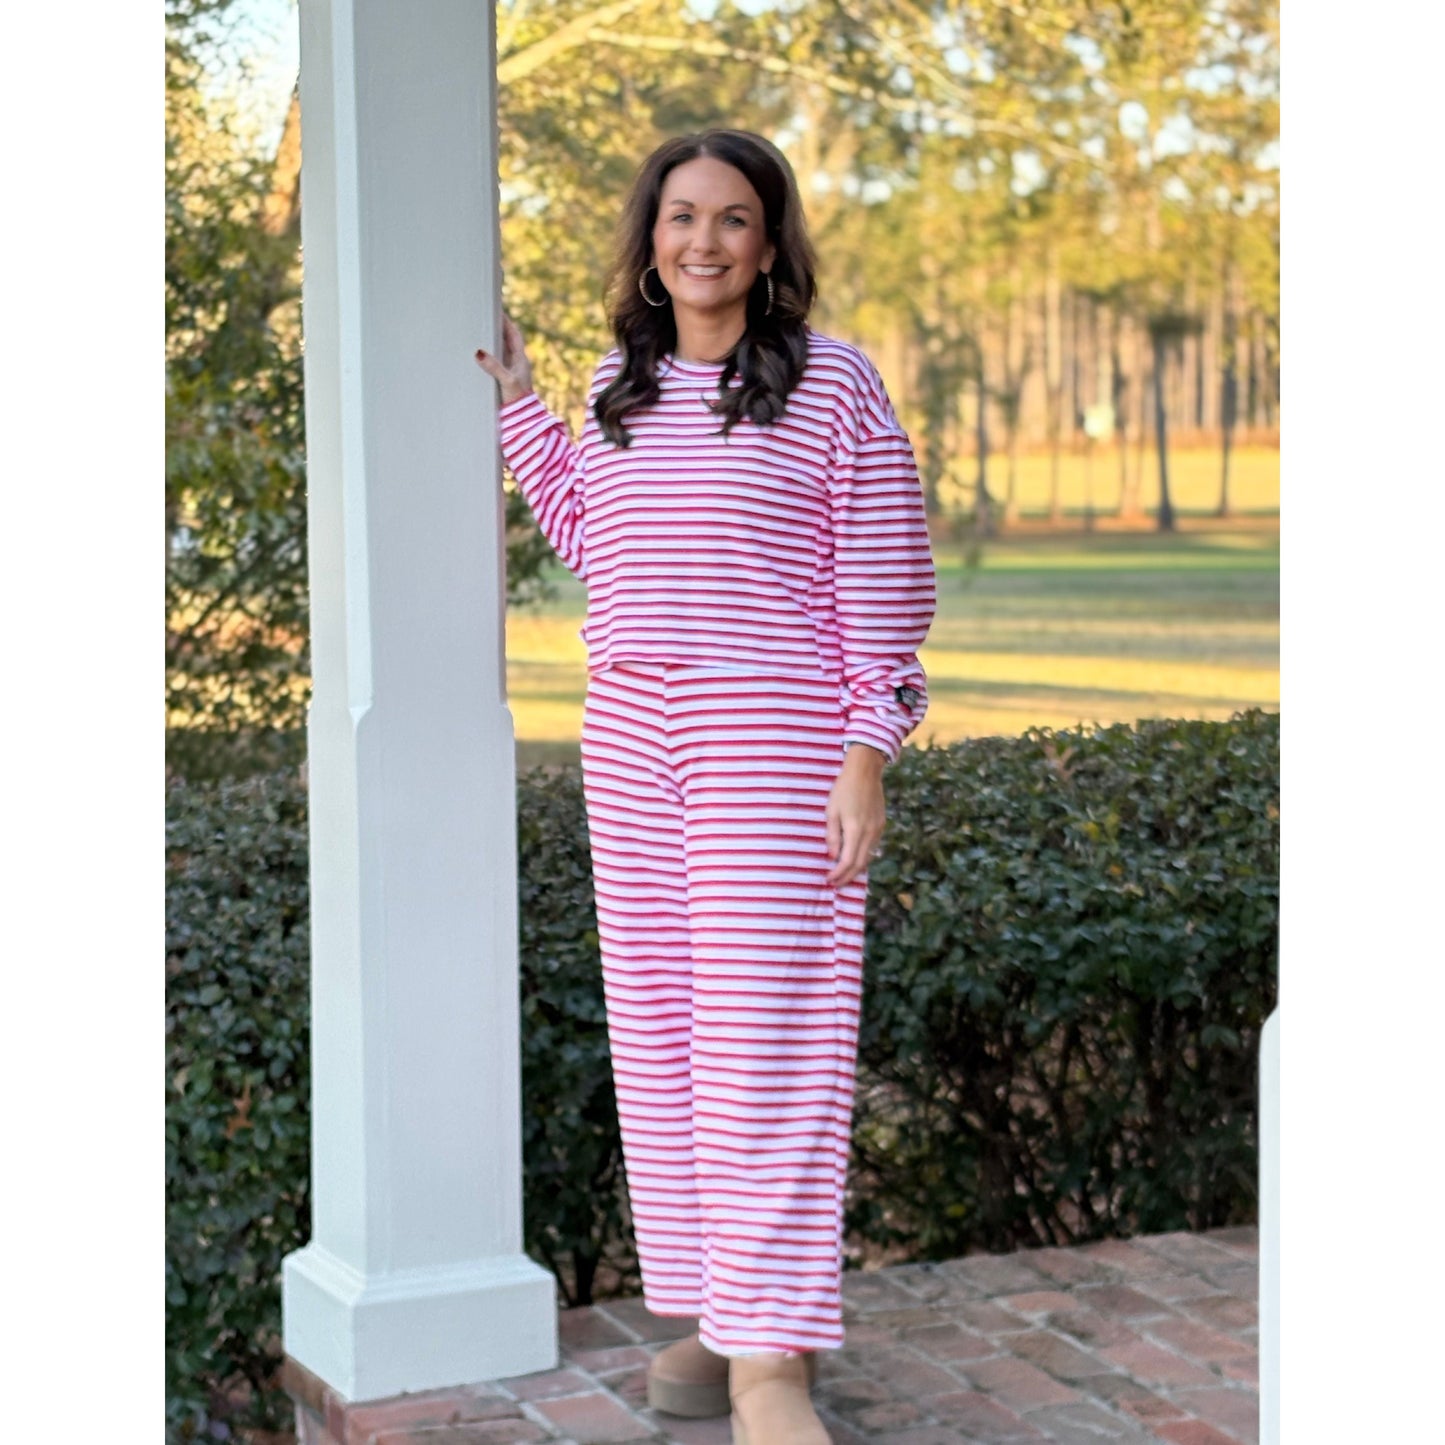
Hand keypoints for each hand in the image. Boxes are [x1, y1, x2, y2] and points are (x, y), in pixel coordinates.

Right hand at [473, 312, 534, 405]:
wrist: (522, 420)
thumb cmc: (518, 400)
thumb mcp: (506, 380)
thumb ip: (494, 367)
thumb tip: (479, 353)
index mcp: (521, 360)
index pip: (514, 335)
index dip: (507, 323)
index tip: (499, 311)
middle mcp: (517, 364)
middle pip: (507, 341)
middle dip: (498, 330)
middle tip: (486, 318)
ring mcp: (511, 372)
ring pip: (501, 352)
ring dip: (492, 343)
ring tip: (480, 332)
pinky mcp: (504, 381)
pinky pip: (497, 363)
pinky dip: (489, 357)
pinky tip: (480, 356)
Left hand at [825, 744, 886, 887]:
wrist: (865, 772)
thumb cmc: (843, 790)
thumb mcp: (831, 812)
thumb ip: (832, 836)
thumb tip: (832, 857)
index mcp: (855, 830)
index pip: (848, 861)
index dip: (839, 874)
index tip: (829, 880)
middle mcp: (870, 833)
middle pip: (860, 864)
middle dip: (848, 877)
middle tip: (836, 884)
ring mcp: (878, 830)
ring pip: (868, 858)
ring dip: (856, 869)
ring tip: (843, 875)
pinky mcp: (881, 825)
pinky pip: (872, 847)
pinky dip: (863, 857)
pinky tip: (854, 859)